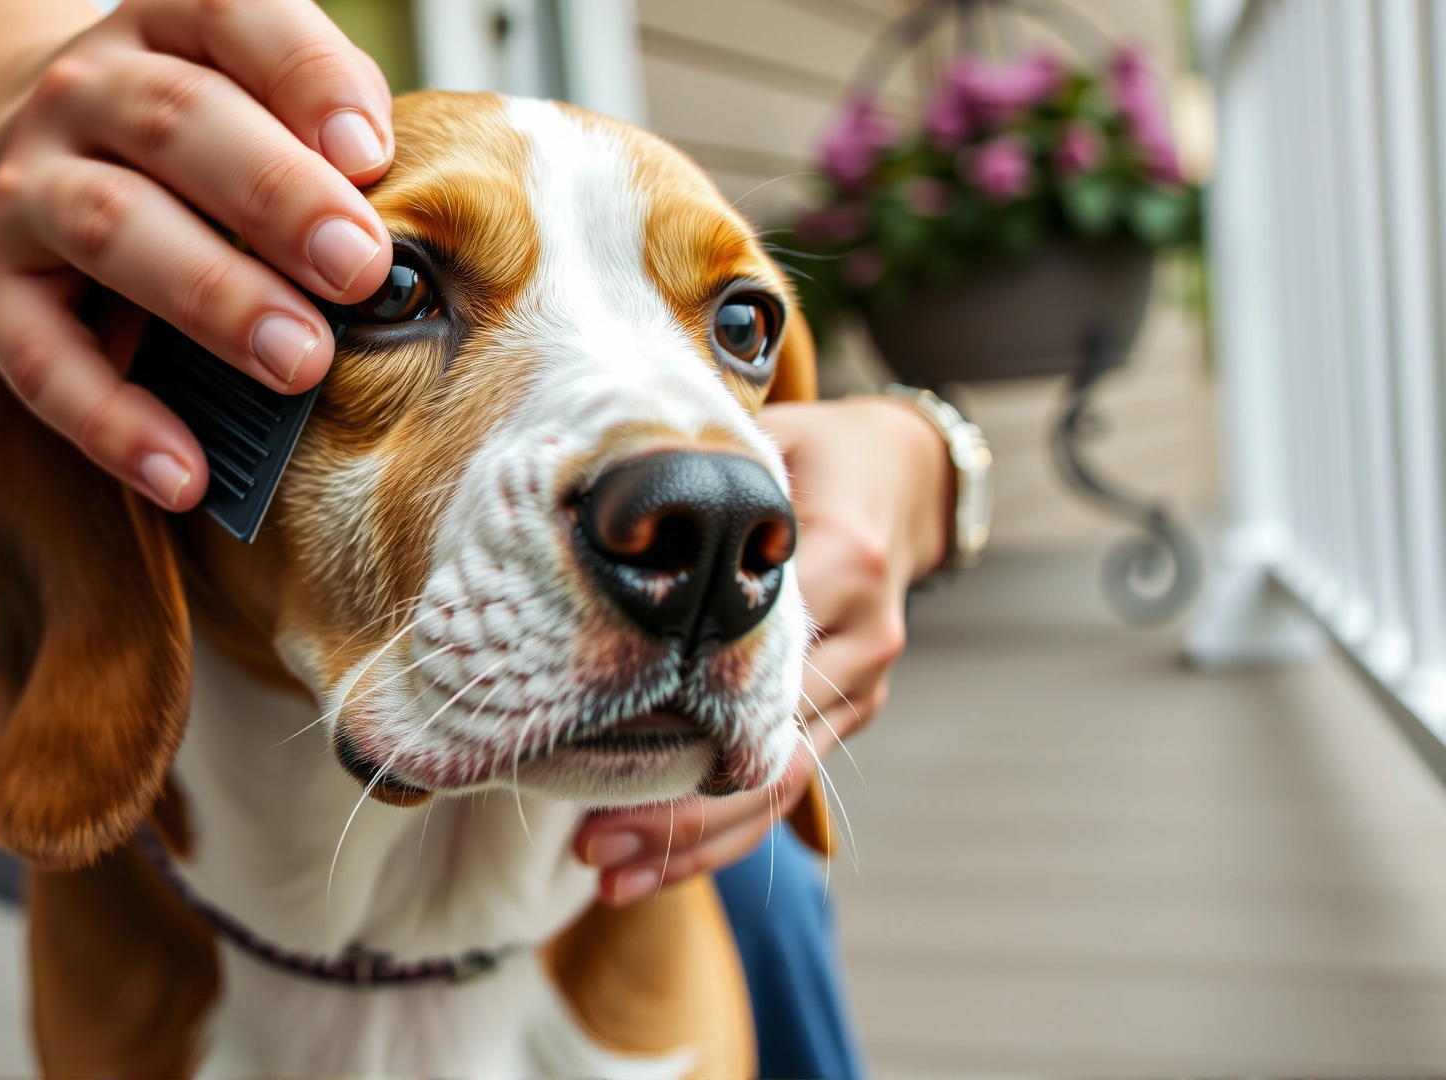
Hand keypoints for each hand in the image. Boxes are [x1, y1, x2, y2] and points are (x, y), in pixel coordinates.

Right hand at [0, 0, 396, 508]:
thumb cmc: (159, 135)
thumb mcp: (231, 87)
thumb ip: (315, 117)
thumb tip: (387, 194)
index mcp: (159, 28)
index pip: (231, 18)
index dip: (304, 79)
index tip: (370, 152)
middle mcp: (82, 92)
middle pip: (178, 125)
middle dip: (277, 197)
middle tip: (357, 269)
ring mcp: (25, 187)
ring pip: (113, 227)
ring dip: (214, 297)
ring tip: (299, 361)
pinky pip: (46, 364)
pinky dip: (117, 423)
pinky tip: (186, 470)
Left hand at [574, 396, 952, 904]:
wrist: (897, 474)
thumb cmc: (807, 455)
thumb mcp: (759, 446)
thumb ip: (698, 484)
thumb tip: (601, 517)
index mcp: (841, 562)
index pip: (754, 667)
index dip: (675, 725)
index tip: (589, 765)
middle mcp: (862, 636)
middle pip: (767, 752)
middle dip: (678, 814)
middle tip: (592, 850)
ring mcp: (862, 684)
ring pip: (778, 785)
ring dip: (697, 842)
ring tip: (614, 877)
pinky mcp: (851, 711)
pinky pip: (787, 781)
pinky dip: (726, 828)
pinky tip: (662, 865)